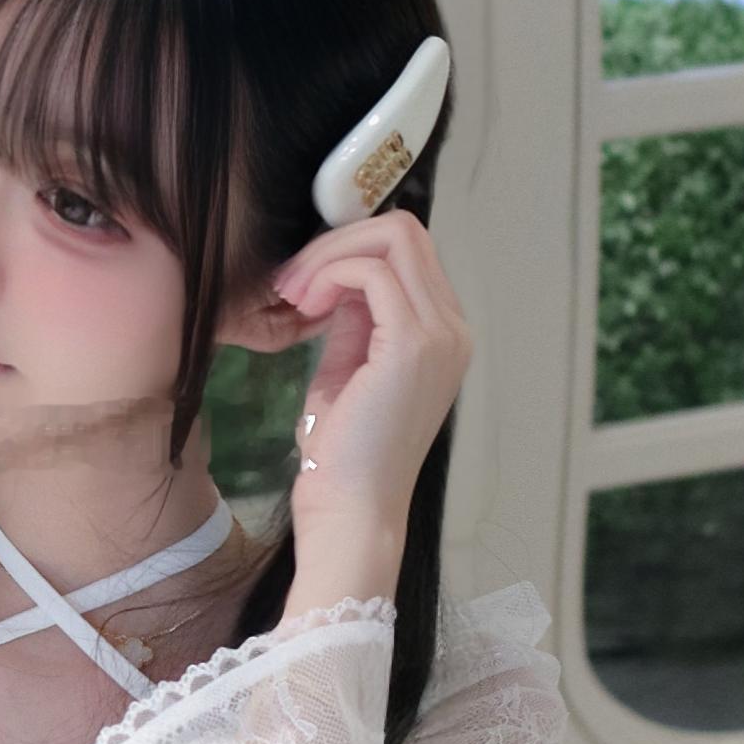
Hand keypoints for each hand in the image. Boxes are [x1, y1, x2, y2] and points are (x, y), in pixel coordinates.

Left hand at [262, 210, 471, 613]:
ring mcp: (441, 336)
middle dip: (336, 242)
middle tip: (290, 281)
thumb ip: (353, 320)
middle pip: (404, 233)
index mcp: (444, 335)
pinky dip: (329, 276)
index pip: (407, 253)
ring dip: (329, 256)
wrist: (351, 510)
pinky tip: (302, 306)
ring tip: (290, 293)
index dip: (349, 251)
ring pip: (391, 240)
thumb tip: (339, 274)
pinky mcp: (414, 345)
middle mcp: (454, 330)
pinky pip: (371, 272)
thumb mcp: (348, 368)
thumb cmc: (342, 453)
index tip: (302, 282)